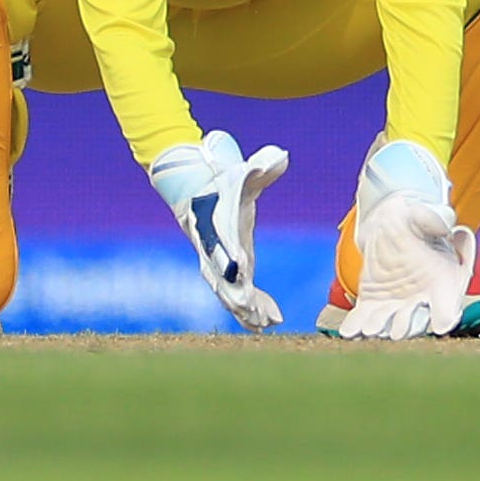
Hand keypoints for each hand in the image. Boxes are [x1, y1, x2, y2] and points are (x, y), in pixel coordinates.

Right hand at [150, 131, 290, 331]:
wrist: (199, 196)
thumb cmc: (224, 185)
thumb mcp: (244, 174)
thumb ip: (262, 167)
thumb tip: (280, 155)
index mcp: (219, 232)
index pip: (226, 251)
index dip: (234, 265)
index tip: (245, 278)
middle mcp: (216, 255)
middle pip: (226, 283)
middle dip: (241, 300)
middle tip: (258, 316)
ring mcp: (219, 267)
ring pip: (231, 296)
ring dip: (248, 312)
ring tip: (267, 325)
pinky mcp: (228, 274)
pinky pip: (237, 297)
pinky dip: (250, 311)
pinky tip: (268, 324)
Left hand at [338, 140, 474, 339]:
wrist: (388, 227)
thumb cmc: (413, 220)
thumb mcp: (422, 215)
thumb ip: (434, 220)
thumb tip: (445, 226)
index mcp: (442, 281)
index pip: (448, 305)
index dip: (446, 315)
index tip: (442, 324)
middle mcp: (421, 300)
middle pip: (416, 321)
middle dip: (408, 327)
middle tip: (399, 331)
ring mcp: (395, 306)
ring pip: (388, 323)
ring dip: (380, 327)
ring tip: (371, 328)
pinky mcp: (372, 305)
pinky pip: (363, 319)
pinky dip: (356, 326)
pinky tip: (349, 331)